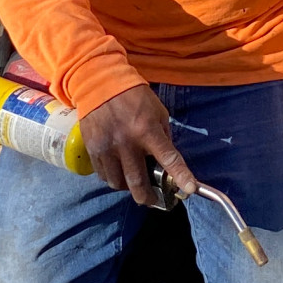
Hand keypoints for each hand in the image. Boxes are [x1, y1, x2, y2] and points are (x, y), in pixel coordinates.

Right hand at [80, 83, 199, 205]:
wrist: (100, 82)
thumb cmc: (134, 96)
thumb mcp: (158, 112)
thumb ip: (163, 136)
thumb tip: (167, 160)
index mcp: (147, 130)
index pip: (168, 158)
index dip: (181, 176)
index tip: (189, 190)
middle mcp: (126, 142)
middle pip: (137, 182)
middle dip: (147, 197)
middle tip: (152, 200)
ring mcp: (107, 147)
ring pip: (118, 183)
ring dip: (128, 188)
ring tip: (133, 183)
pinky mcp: (92, 149)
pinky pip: (103, 174)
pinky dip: (113, 178)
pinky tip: (118, 171)